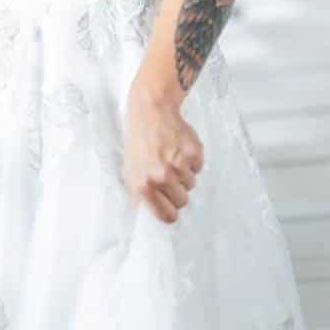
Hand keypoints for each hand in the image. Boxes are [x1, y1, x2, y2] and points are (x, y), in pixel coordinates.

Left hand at [123, 76, 203, 224]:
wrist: (150, 111)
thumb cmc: (139, 142)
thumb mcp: (130, 171)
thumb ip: (139, 196)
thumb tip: (147, 218)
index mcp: (144, 185)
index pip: (167, 216)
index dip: (171, 211)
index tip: (170, 205)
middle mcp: (161, 177)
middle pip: (183, 202)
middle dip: (178, 191)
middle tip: (168, 174)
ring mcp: (178, 164)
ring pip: (192, 184)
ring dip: (184, 174)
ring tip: (171, 157)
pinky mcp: (193, 152)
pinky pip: (199, 168)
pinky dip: (192, 160)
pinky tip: (179, 148)